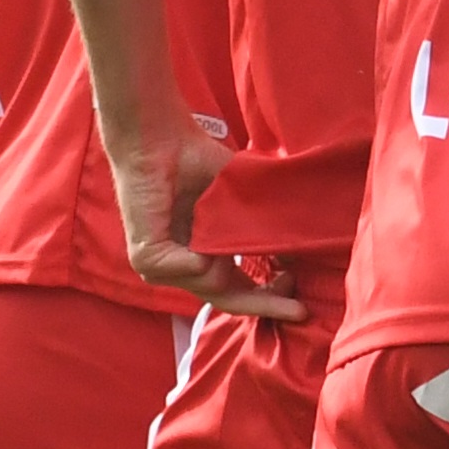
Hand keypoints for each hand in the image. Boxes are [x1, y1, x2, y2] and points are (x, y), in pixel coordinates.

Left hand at [111, 127, 301, 323]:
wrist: (161, 140)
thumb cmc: (196, 161)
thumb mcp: (238, 203)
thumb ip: (261, 231)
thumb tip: (297, 258)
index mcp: (203, 255)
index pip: (237, 291)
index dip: (269, 298)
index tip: (300, 297)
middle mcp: (182, 266)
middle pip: (228, 300)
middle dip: (266, 304)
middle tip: (298, 309)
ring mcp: (161, 267)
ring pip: (213, 286)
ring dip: (230, 261)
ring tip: (230, 228)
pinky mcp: (147, 258)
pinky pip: (192, 271)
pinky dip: (203, 256)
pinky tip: (203, 233)